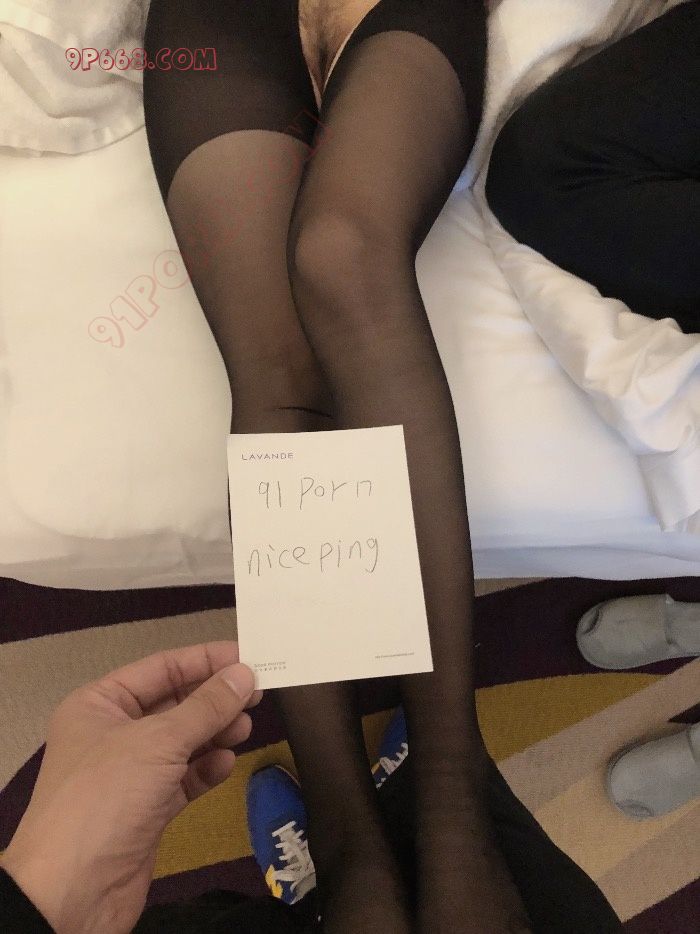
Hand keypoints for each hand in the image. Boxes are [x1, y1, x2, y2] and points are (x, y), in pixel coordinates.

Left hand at [2, 641, 261, 933]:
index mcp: (100, 704)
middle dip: (214, 700)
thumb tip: (244, 674)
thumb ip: (206, 706)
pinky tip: (226, 764)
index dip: (205, 660)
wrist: (73, 892)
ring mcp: (130, 772)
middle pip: (175, 703)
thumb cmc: (107, 796)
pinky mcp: (147, 808)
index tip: (248, 656)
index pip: (161, 668)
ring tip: (245, 729)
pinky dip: (206, 769)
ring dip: (215, 733)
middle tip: (257, 694)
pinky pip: (184, 777)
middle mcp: (113, 733)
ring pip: (183, 741)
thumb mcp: (159, 741)